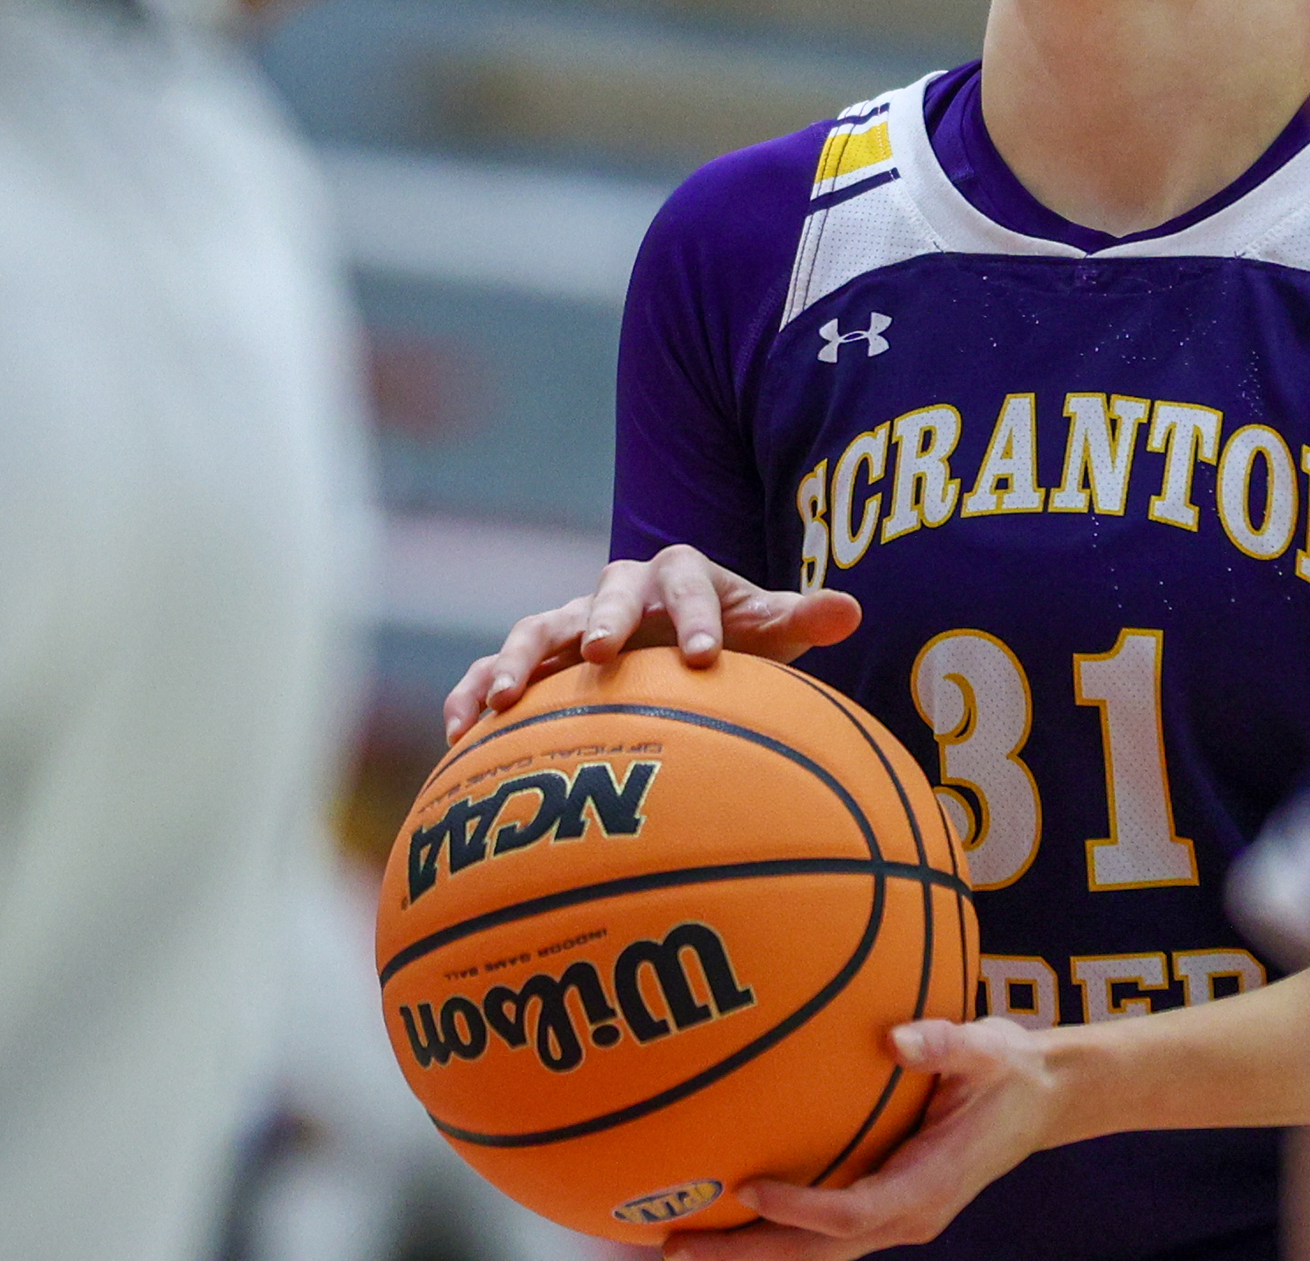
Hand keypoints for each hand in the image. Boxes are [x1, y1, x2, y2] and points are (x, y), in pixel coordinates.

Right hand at [441, 544, 859, 739]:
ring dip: (518, 660)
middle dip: (602, 619)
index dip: (698, 618)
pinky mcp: (536, 660)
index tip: (707, 659)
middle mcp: (618, 589)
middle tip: (599, 652)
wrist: (674, 636)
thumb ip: (801, 617)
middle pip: (605, 595)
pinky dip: (473, 694)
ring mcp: (569, 620)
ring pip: (536, 629)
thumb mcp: (767, 626)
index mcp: (678, 575)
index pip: (689, 585)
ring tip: (500, 700)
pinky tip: (458, 734)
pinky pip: (494, 671)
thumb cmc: (729, 635)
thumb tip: (851, 611)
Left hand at [664, 1020, 1060, 1260]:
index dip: (799, 1211)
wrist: (1041, 1100)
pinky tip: (724, 1213)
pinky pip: (819, 1233)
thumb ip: (946, 1044)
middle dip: (746, 1256)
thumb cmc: (1008, 1071)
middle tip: (674, 1246)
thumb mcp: (989, 1049)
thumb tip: (897, 1037)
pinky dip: (770, 1231)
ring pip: (811, 1254)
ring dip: (747, 1254)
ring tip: (676, 1244)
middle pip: (815, 1255)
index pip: (851, 1214)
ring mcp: (892, 1219)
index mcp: (927, 1188)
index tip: (747, 1189)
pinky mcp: (881, 1207)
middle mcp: (905, 1217)